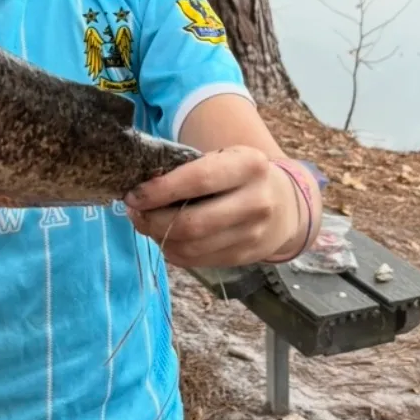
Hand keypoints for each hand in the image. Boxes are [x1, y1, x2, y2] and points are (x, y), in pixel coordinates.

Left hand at [124, 146, 300, 267]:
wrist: (286, 204)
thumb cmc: (239, 175)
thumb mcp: (224, 159)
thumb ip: (188, 169)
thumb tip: (139, 190)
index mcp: (248, 165)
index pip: (197, 180)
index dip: (160, 190)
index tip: (133, 194)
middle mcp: (256, 201)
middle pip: (192, 222)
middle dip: (153, 220)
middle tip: (134, 212)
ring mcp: (254, 234)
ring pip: (192, 246)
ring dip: (159, 237)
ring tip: (145, 223)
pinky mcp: (247, 257)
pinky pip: (198, 260)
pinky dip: (173, 251)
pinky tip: (165, 237)